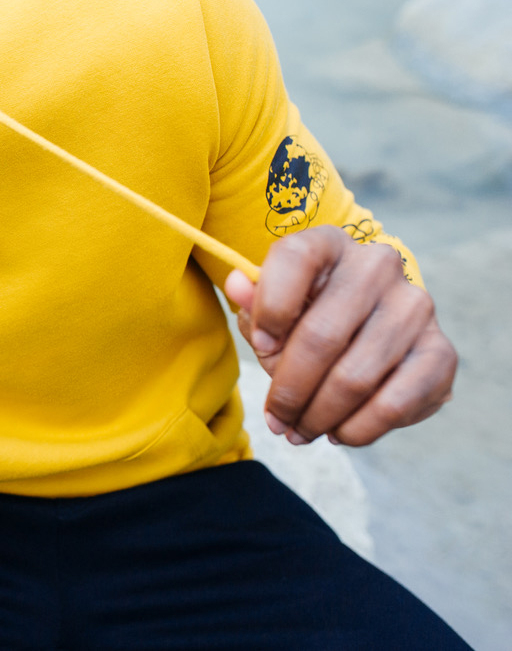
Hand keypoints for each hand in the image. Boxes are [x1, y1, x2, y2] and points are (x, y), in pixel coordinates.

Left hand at [224, 226, 456, 446]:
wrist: (369, 324)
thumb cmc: (308, 314)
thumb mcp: (274, 306)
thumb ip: (253, 301)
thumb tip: (236, 284)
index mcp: (328, 244)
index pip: (294, 259)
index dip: (270, 309)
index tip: (262, 347)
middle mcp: (377, 266)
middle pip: (321, 336)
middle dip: (290, 391)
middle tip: (275, 421)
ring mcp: (414, 307)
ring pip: (355, 378)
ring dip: (319, 417)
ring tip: (299, 432)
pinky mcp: (440, 351)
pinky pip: (395, 403)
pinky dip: (360, 429)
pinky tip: (340, 433)